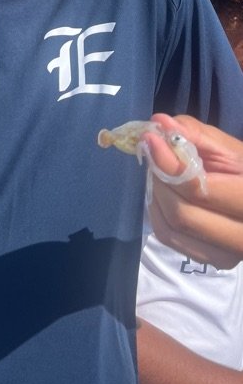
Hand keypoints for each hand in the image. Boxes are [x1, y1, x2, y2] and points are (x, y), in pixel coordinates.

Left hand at [144, 113, 242, 268]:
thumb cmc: (242, 170)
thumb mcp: (228, 148)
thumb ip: (195, 134)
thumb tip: (160, 123)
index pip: (200, 190)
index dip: (169, 164)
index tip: (150, 138)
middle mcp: (241, 236)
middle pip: (182, 214)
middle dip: (161, 180)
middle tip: (156, 154)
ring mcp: (225, 255)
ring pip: (172, 228)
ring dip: (157, 195)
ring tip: (161, 172)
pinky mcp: (209, 259)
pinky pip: (168, 237)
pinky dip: (157, 211)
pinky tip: (164, 192)